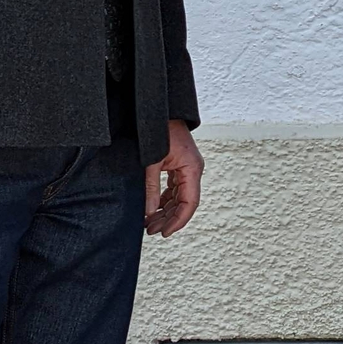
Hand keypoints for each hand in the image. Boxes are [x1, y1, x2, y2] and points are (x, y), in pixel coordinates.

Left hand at [145, 120, 203, 237]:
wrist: (160, 110)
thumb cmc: (159, 131)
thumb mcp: (152, 162)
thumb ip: (152, 188)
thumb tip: (150, 212)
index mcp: (192, 169)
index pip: (190, 203)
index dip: (178, 221)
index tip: (165, 233)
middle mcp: (193, 170)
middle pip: (185, 203)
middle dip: (169, 219)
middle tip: (151, 231)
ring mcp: (187, 168)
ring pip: (179, 197)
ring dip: (166, 211)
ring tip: (149, 223)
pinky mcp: (179, 166)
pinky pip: (175, 188)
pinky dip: (164, 200)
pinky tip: (153, 208)